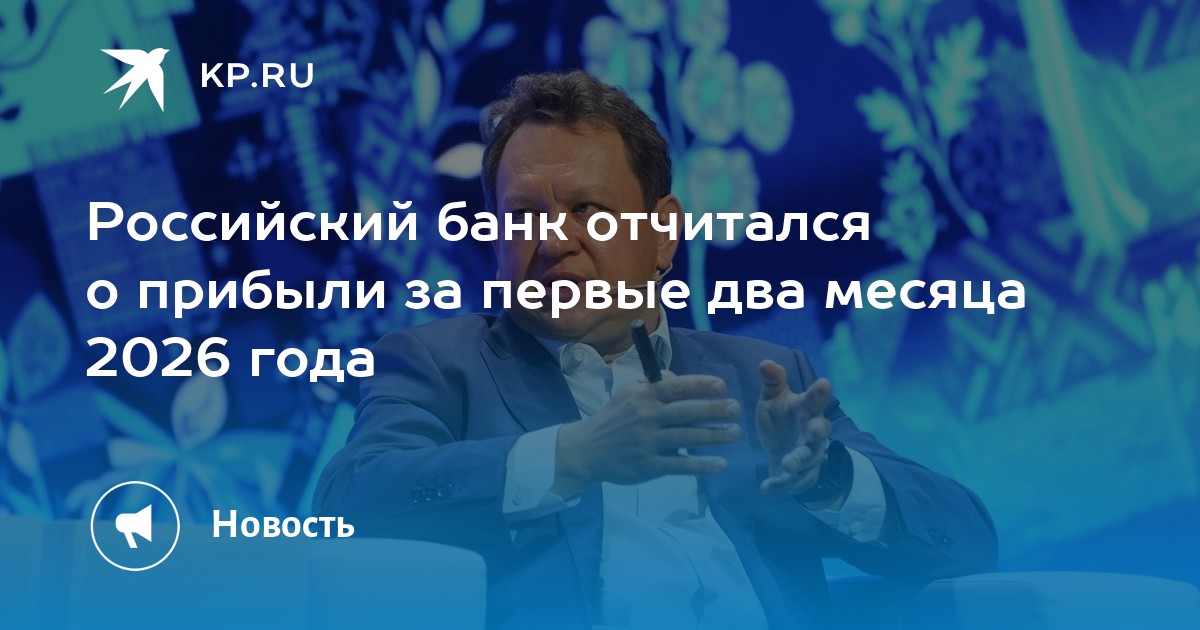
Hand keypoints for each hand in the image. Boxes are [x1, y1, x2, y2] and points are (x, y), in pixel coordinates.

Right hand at [554, 372, 742, 496]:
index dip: (700, 385)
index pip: (676, 387)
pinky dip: (701, 465)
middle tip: (737, 409)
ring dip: (714, 436)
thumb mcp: (628, 394)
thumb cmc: (613, 419)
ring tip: (735, 433)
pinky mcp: (649, 466)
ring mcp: (648, 443)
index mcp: (644, 397)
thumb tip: (679, 377)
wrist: (587, 450)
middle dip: (714, 410)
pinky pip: (680, 465)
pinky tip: (720, 464)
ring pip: (687, 437)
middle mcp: (647, 417)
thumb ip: (653, 384)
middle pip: (686, 412)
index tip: (722, 386)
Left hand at [756, 360, 833, 496]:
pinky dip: (780, 485)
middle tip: (817, 429)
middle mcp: (811, 433)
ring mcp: (807, 456)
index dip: (820, 393)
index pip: (815, 400)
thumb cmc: (781, 420)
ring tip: (788, 464)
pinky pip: (791, 483)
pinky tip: (767, 488)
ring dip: (799, 461)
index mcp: (806, 411)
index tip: (824, 383)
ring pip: (807, 459)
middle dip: (819, 430)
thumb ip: (772, 382)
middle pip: (820, 431)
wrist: (780, 452)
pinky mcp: (798, 477)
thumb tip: (765, 362)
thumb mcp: (774, 399)